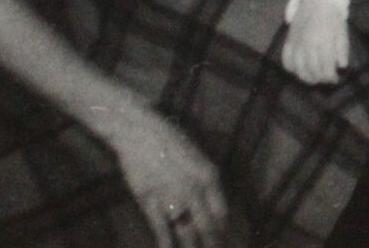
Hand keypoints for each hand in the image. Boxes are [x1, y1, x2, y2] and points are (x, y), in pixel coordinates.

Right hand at [108, 104, 226, 247]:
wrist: (140, 132)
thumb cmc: (171, 139)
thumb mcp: (197, 157)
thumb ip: (206, 182)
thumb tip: (213, 206)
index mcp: (209, 175)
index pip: (222, 213)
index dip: (225, 231)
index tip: (229, 242)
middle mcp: (194, 189)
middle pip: (207, 226)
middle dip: (213, 243)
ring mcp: (171, 197)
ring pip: (186, 231)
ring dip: (192, 245)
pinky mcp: (149, 202)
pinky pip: (161, 229)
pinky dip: (166, 243)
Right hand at [281, 0, 348, 84]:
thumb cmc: (333, 15)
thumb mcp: (342, 31)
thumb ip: (342, 50)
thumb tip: (342, 67)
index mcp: (323, 41)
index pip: (325, 68)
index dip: (331, 78)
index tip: (335, 79)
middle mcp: (307, 44)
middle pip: (312, 71)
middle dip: (320, 79)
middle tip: (326, 79)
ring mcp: (296, 42)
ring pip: (298, 69)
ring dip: (306, 77)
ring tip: (314, 77)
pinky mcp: (288, 40)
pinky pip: (286, 60)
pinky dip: (291, 68)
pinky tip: (299, 70)